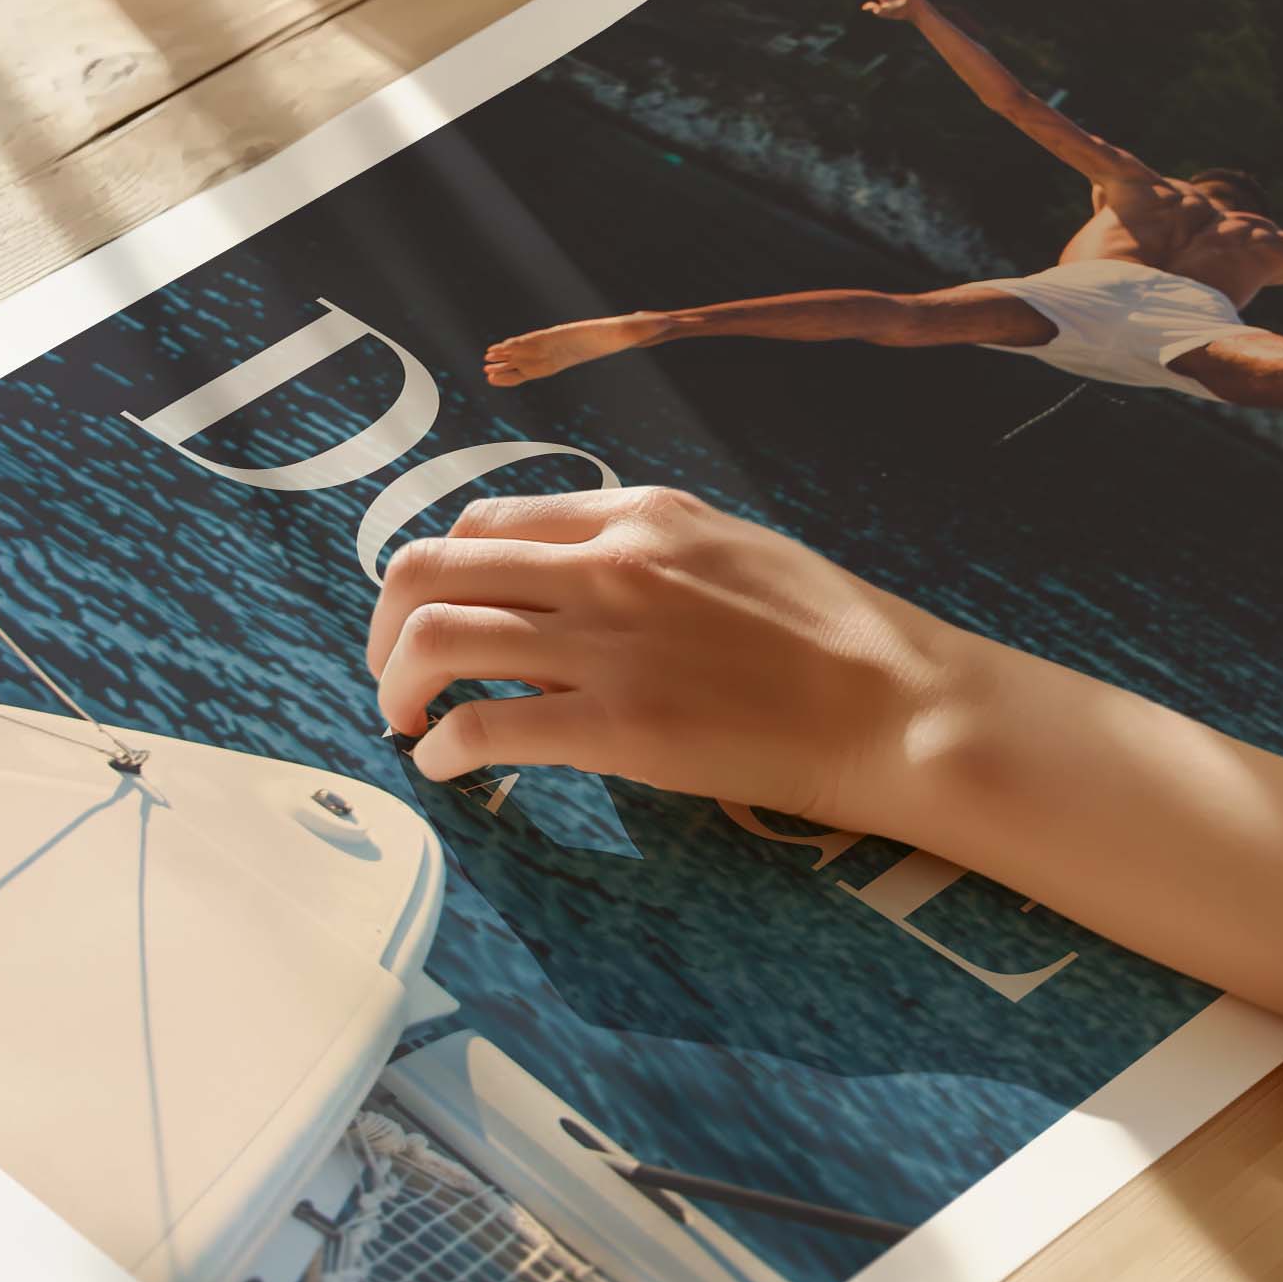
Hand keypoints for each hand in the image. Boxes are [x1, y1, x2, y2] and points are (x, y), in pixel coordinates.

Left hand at [367, 486, 967, 824]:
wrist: (897, 702)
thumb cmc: (831, 635)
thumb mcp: (729, 551)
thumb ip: (640, 556)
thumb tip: (561, 596)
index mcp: (636, 514)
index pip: (485, 522)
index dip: (440, 573)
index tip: (436, 617)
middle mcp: (606, 563)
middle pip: (430, 568)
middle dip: (385, 625)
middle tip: (392, 674)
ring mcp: (608, 643)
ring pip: (434, 637)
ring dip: (395, 684)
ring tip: (405, 721)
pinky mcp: (617, 726)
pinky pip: (482, 726)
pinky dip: (442, 748)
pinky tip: (448, 767)